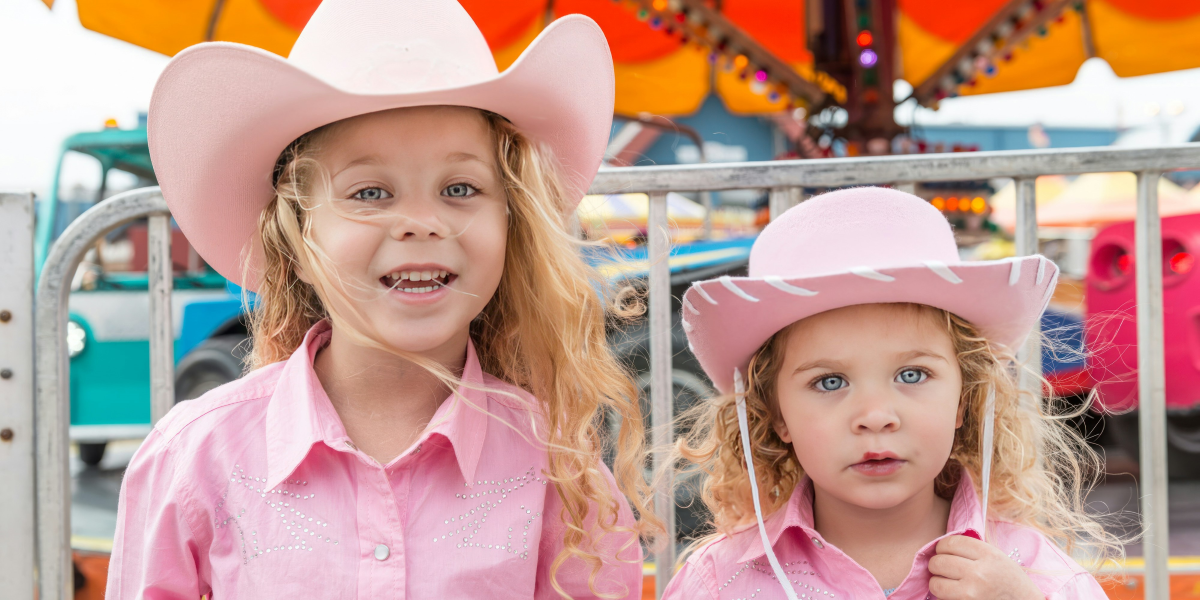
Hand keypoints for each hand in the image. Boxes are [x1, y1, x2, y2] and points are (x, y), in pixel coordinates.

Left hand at [928, 535, 1043, 599]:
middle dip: (936, 564)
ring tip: (944, 582)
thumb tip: (942, 547)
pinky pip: (942, 599)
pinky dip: (943, 596)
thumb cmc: (1010, 581)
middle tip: (941, 568)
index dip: (942, 547)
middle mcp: (979, 573)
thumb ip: (973, 551)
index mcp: (989, 555)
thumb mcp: (997, 558)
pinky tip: (953, 594)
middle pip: (939, 562)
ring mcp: (972, 592)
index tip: (943, 551)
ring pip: (935, 583)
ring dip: (936, 582)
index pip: (951, 543)